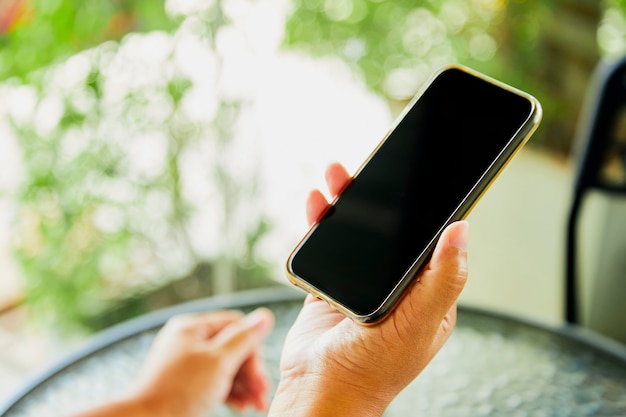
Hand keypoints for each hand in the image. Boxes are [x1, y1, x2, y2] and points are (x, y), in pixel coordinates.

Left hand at [72, 308, 273, 416]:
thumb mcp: (218, 362)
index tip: (259, 373)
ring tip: (256, 404)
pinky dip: (230, 392)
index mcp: (192, 328)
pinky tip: (242, 406)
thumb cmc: (177, 392)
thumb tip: (264, 316)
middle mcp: (188, 342)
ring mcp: (186, 364)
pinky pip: (214, 381)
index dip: (252, 349)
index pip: (235, 326)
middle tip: (261, 393)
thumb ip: (244, 339)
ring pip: (225, 367)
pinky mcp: (185, 384)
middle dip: (250, 372)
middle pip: (232, 348)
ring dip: (244, 385)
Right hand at [268, 162, 468, 416]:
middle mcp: (395, 281)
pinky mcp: (330, 282)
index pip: (430, 237)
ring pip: (355, 230)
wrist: (320, 387)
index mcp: (426, 288)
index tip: (421, 172)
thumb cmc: (375, 367)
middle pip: (389, 226)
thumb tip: (463, 228)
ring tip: (337, 175)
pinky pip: (326, 244)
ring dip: (346, 200)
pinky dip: (319, 222)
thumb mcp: (420, 321)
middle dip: (379, 194)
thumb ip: (443, 277)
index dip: (425, 205)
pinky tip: (317, 204)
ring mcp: (361, 280)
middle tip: (374, 165)